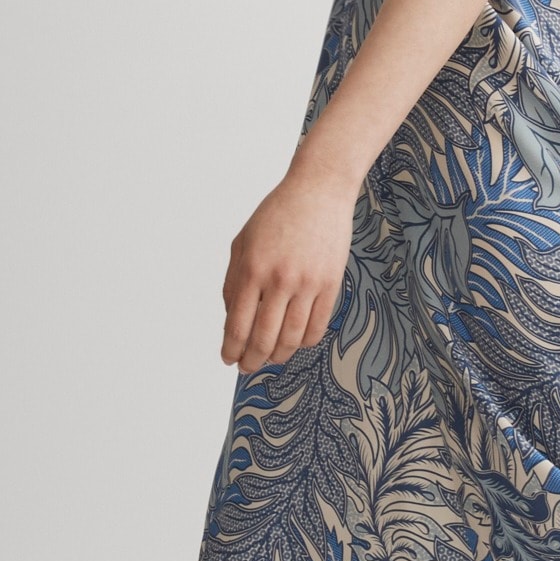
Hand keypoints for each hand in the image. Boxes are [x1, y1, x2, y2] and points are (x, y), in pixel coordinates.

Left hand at [220, 150, 357, 371]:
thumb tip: (231, 319)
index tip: (228, 359)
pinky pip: (317, 327)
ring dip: (278, 356)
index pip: (237, 324)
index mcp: (252, 269)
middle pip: (264, 339)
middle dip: (252, 360)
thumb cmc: (277, 214)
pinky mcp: (331, 285)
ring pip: (291, 339)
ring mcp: (308, 284)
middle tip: (247, 367)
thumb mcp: (242, 243)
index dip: (231, 349)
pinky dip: (303, 342)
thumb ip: (233, 281)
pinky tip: (294, 342)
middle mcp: (279, 280)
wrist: (319, 193)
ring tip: (271, 358)